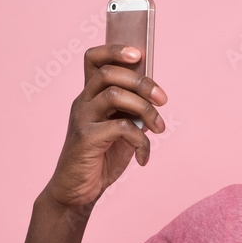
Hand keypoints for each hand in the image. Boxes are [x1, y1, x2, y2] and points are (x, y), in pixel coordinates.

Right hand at [44, 44, 166, 208]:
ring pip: (114, 94)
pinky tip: (143, 157)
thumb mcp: (122, 131)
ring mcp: (82, 119)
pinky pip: (120, 127)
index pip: (94, 59)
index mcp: (91, 96)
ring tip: (159, 129)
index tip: (139, 54)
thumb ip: (133, 112)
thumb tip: (156, 96)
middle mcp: (83, 102)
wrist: (78, 192)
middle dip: (143, 83)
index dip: (115, 50)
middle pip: (110, 73)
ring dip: (145, 110)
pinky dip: (140, 141)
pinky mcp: (85, 138)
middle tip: (163, 100)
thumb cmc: (101, 159)